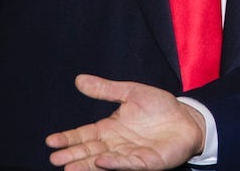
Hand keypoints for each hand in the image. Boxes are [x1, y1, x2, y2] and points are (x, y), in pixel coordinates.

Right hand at [46, 74, 205, 169]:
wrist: (188, 118)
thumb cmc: (160, 107)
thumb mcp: (131, 92)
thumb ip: (105, 89)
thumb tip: (79, 79)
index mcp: (109, 128)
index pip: (83, 135)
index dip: (68, 138)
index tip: (51, 141)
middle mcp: (115, 144)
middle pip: (89, 151)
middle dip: (72, 155)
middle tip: (55, 159)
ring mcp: (129, 154)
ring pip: (103, 162)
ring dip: (86, 165)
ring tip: (69, 169)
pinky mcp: (146, 162)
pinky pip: (128, 163)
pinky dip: (114, 163)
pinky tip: (101, 161)